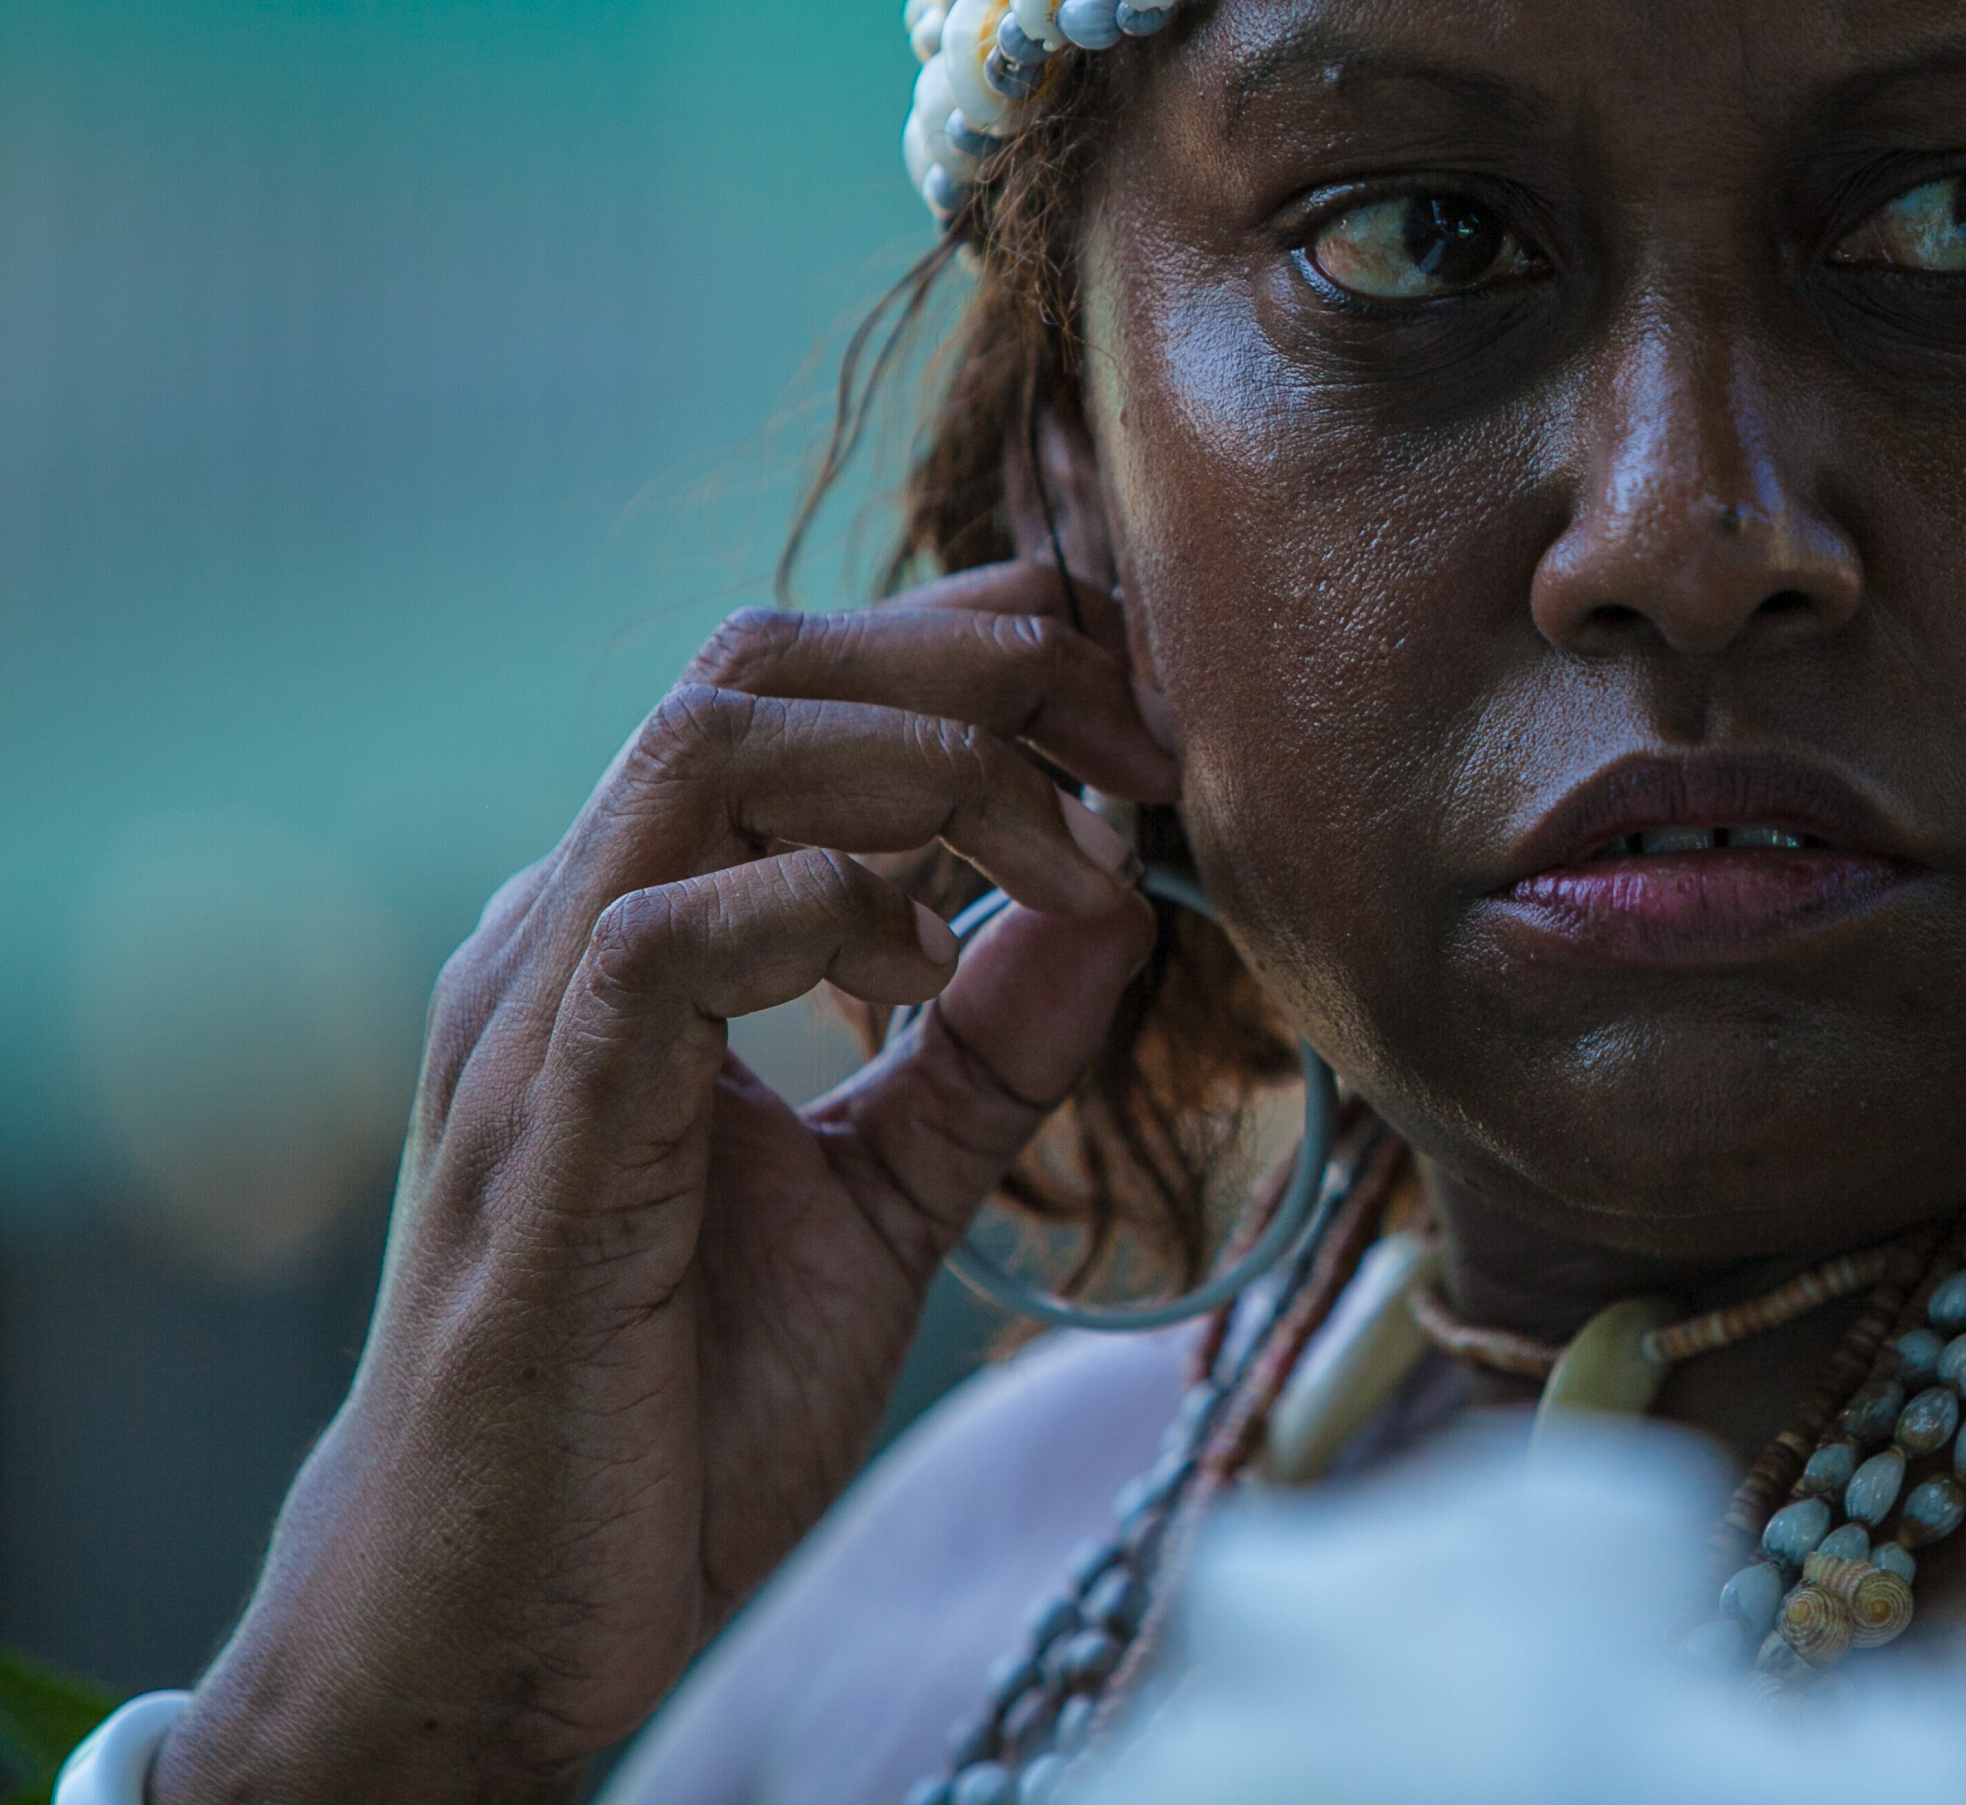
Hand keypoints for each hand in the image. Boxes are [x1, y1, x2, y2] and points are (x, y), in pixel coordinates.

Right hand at [155, 564, 1183, 1804]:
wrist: (509, 1624)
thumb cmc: (671, 1411)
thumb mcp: (884, 1196)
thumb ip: (989, 1051)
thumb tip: (1121, 898)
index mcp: (641, 932)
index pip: (794, 692)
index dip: (978, 658)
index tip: (1140, 717)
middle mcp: (569, 936)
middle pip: (753, 665)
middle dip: (970, 665)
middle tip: (1137, 746)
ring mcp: (537, 1024)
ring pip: (705, 750)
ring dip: (923, 765)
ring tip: (1067, 857)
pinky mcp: (541, 1140)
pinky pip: (658, 938)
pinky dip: (818, 911)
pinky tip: (929, 974)